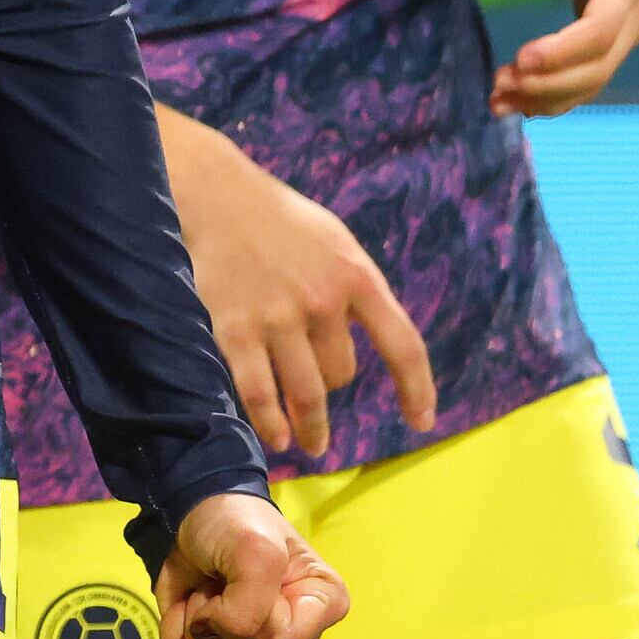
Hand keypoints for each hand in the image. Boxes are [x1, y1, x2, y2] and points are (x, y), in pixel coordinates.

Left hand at [154, 492, 347, 638]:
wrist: (193, 510)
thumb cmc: (238, 523)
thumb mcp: (257, 552)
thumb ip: (252, 604)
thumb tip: (219, 633)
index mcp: (319, 611)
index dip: (260, 614)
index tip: (257, 577)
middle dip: (226, 620)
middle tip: (227, 583)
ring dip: (198, 618)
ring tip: (210, 585)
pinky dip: (175, 624)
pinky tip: (188, 599)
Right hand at [157, 109, 434, 457]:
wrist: (217, 194)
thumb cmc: (281, 221)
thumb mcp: (337, 243)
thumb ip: (359, 289)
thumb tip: (383, 340)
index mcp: (356, 276)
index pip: (403, 346)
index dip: (417, 390)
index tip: (421, 422)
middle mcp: (322, 300)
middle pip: (341, 374)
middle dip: (332, 384)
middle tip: (319, 392)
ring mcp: (277, 316)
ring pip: (307, 394)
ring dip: (311, 426)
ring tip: (311, 444)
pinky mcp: (235, 329)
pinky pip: (259, 394)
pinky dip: (269, 424)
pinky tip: (277, 439)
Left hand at [488, 0, 638, 114]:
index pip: (600, 30)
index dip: (562, 51)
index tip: (520, 61)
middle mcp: (634, 14)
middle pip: (598, 66)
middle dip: (548, 83)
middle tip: (498, 87)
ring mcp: (628, 31)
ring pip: (594, 79)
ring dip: (549, 97)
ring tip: (498, 102)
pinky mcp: (613, 39)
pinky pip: (590, 76)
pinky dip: (558, 94)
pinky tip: (520, 104)